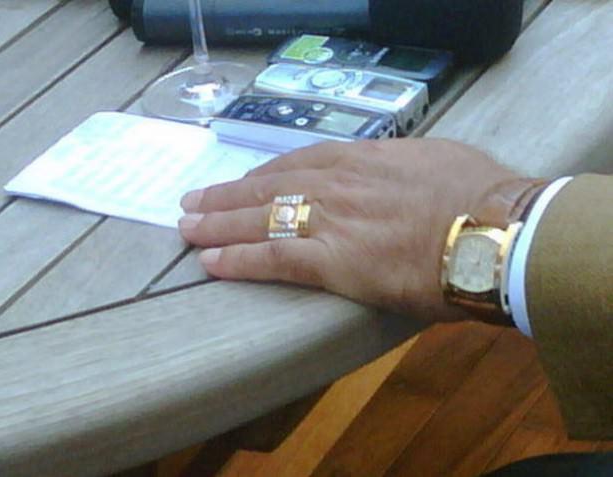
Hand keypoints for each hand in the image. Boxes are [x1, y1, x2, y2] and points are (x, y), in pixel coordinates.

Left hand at [179, 139, 543, 324]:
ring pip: (259, 217)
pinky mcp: (333, 260)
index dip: (264, 175)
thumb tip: (393, 176)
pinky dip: (236, 259)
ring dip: (218, 223)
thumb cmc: (482, 196)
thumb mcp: (437, 162)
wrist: (498, 229)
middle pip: (267, 186)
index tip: (242, 182)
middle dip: (226, 196)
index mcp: (363, 159)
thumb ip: (401, 167)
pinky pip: (272, 257)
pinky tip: (209, 261)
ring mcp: (331, 220)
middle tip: (193, 201)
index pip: (298, 163)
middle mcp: (338, 183)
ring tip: (187, 227)